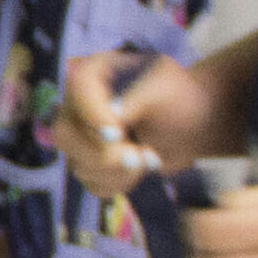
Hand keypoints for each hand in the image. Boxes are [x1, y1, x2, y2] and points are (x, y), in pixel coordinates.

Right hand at [53, 49, 223, 194]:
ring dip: (118, 171)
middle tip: (138, 156)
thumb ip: (138, 97)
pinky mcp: (89, 163)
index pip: (76, 90)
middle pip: (65, 135)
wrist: (192, 127)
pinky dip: (118, 183)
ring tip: (149, 158)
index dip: (93, 116)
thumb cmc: (180, 99)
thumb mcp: (165, 89)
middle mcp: (79, 105)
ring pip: (77, 164)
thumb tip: (113, 115)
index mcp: (94, 74)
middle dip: (104, 154)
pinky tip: (138, 171)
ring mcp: (81, 137)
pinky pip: (90, 183)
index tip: (117, 134)